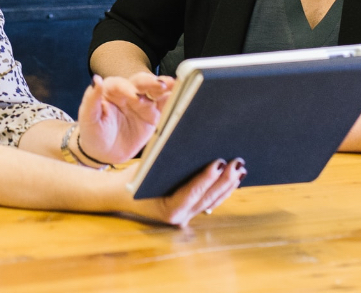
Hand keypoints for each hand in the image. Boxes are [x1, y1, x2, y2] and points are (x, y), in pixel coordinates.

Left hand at [76, 72, 173, 163]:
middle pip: (141, 83)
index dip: (127, 88)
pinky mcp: (153, 115)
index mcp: (111, 90)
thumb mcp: (88, 118)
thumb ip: (91, 99)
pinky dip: (173, 100)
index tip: (133, 96)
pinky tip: (182, 96)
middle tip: (161, 85)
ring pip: (155, 91)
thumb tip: (96, 80)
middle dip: (151, 82)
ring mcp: (143, 103)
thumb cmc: (93, 133)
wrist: (104, 153)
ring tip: (175, 85)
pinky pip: (164, 105)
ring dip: (165, 87)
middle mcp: (128, 92)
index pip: (120, 84)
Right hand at [112, 157, 245, 226]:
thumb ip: (166, 160)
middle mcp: (179, 217)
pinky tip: (232, 179)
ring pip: (212, 201)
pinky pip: (209, 202)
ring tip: (240, 169)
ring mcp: (186, 216)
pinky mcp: (190, 211)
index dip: (207, 178)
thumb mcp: (145, 167)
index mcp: (168, 209)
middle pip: (207, 198)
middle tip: (237, 162)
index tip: (219, 163)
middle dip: (225, 180)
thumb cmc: (132, 178)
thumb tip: (189, 143)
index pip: (191, 193)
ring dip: (228, 185)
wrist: (120, 195)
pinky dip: (221, 190)